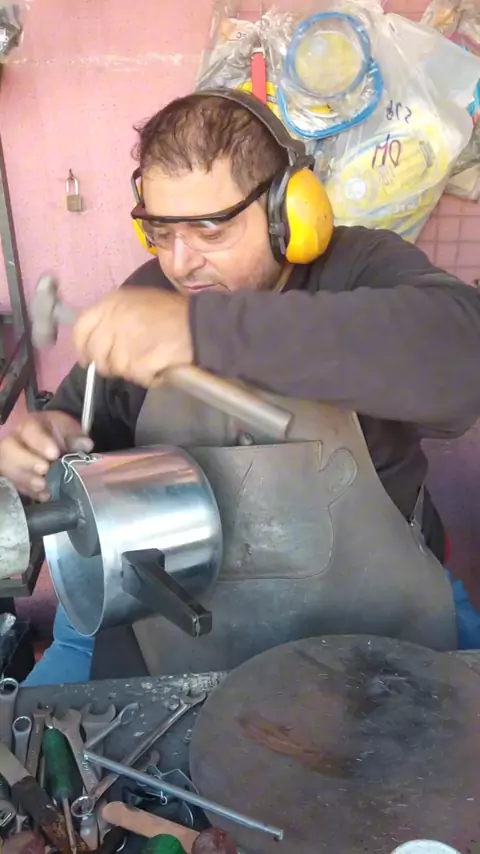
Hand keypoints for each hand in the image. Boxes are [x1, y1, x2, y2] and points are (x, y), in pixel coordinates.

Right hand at [0, 411, 92, 499]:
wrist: (50, 443)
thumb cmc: (57, 433)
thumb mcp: (67, 429)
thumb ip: (75, 435)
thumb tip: (85, 445)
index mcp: (30, 426)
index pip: (29, 430)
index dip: (40, 442)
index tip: (54, 453)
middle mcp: (15, 442)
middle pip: (10, 450)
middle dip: (27, 462)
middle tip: (44, 469)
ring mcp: (11, 460)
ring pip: (9, 469)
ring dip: (26, 479)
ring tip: (42, 485)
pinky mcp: (14, 477)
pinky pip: (16, 484)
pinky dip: (30, 492)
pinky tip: (43, 495)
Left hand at [73, 287, 192, 385]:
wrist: (202, 325)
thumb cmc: (173, 314)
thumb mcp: (137, 303)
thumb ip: (113, 318)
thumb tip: (95, 343)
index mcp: (113, 302)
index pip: (81, 327)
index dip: (83, 346)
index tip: (88, 358)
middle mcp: (115, 320)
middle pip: (96, 353)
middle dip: (107, 363)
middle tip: (126, 364)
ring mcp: (126, 342)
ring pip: (116, 368)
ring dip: (132, 370)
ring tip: (150, 359)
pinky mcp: (139, 361)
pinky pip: (137, 377)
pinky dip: (148, 376)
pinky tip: (160, 365)